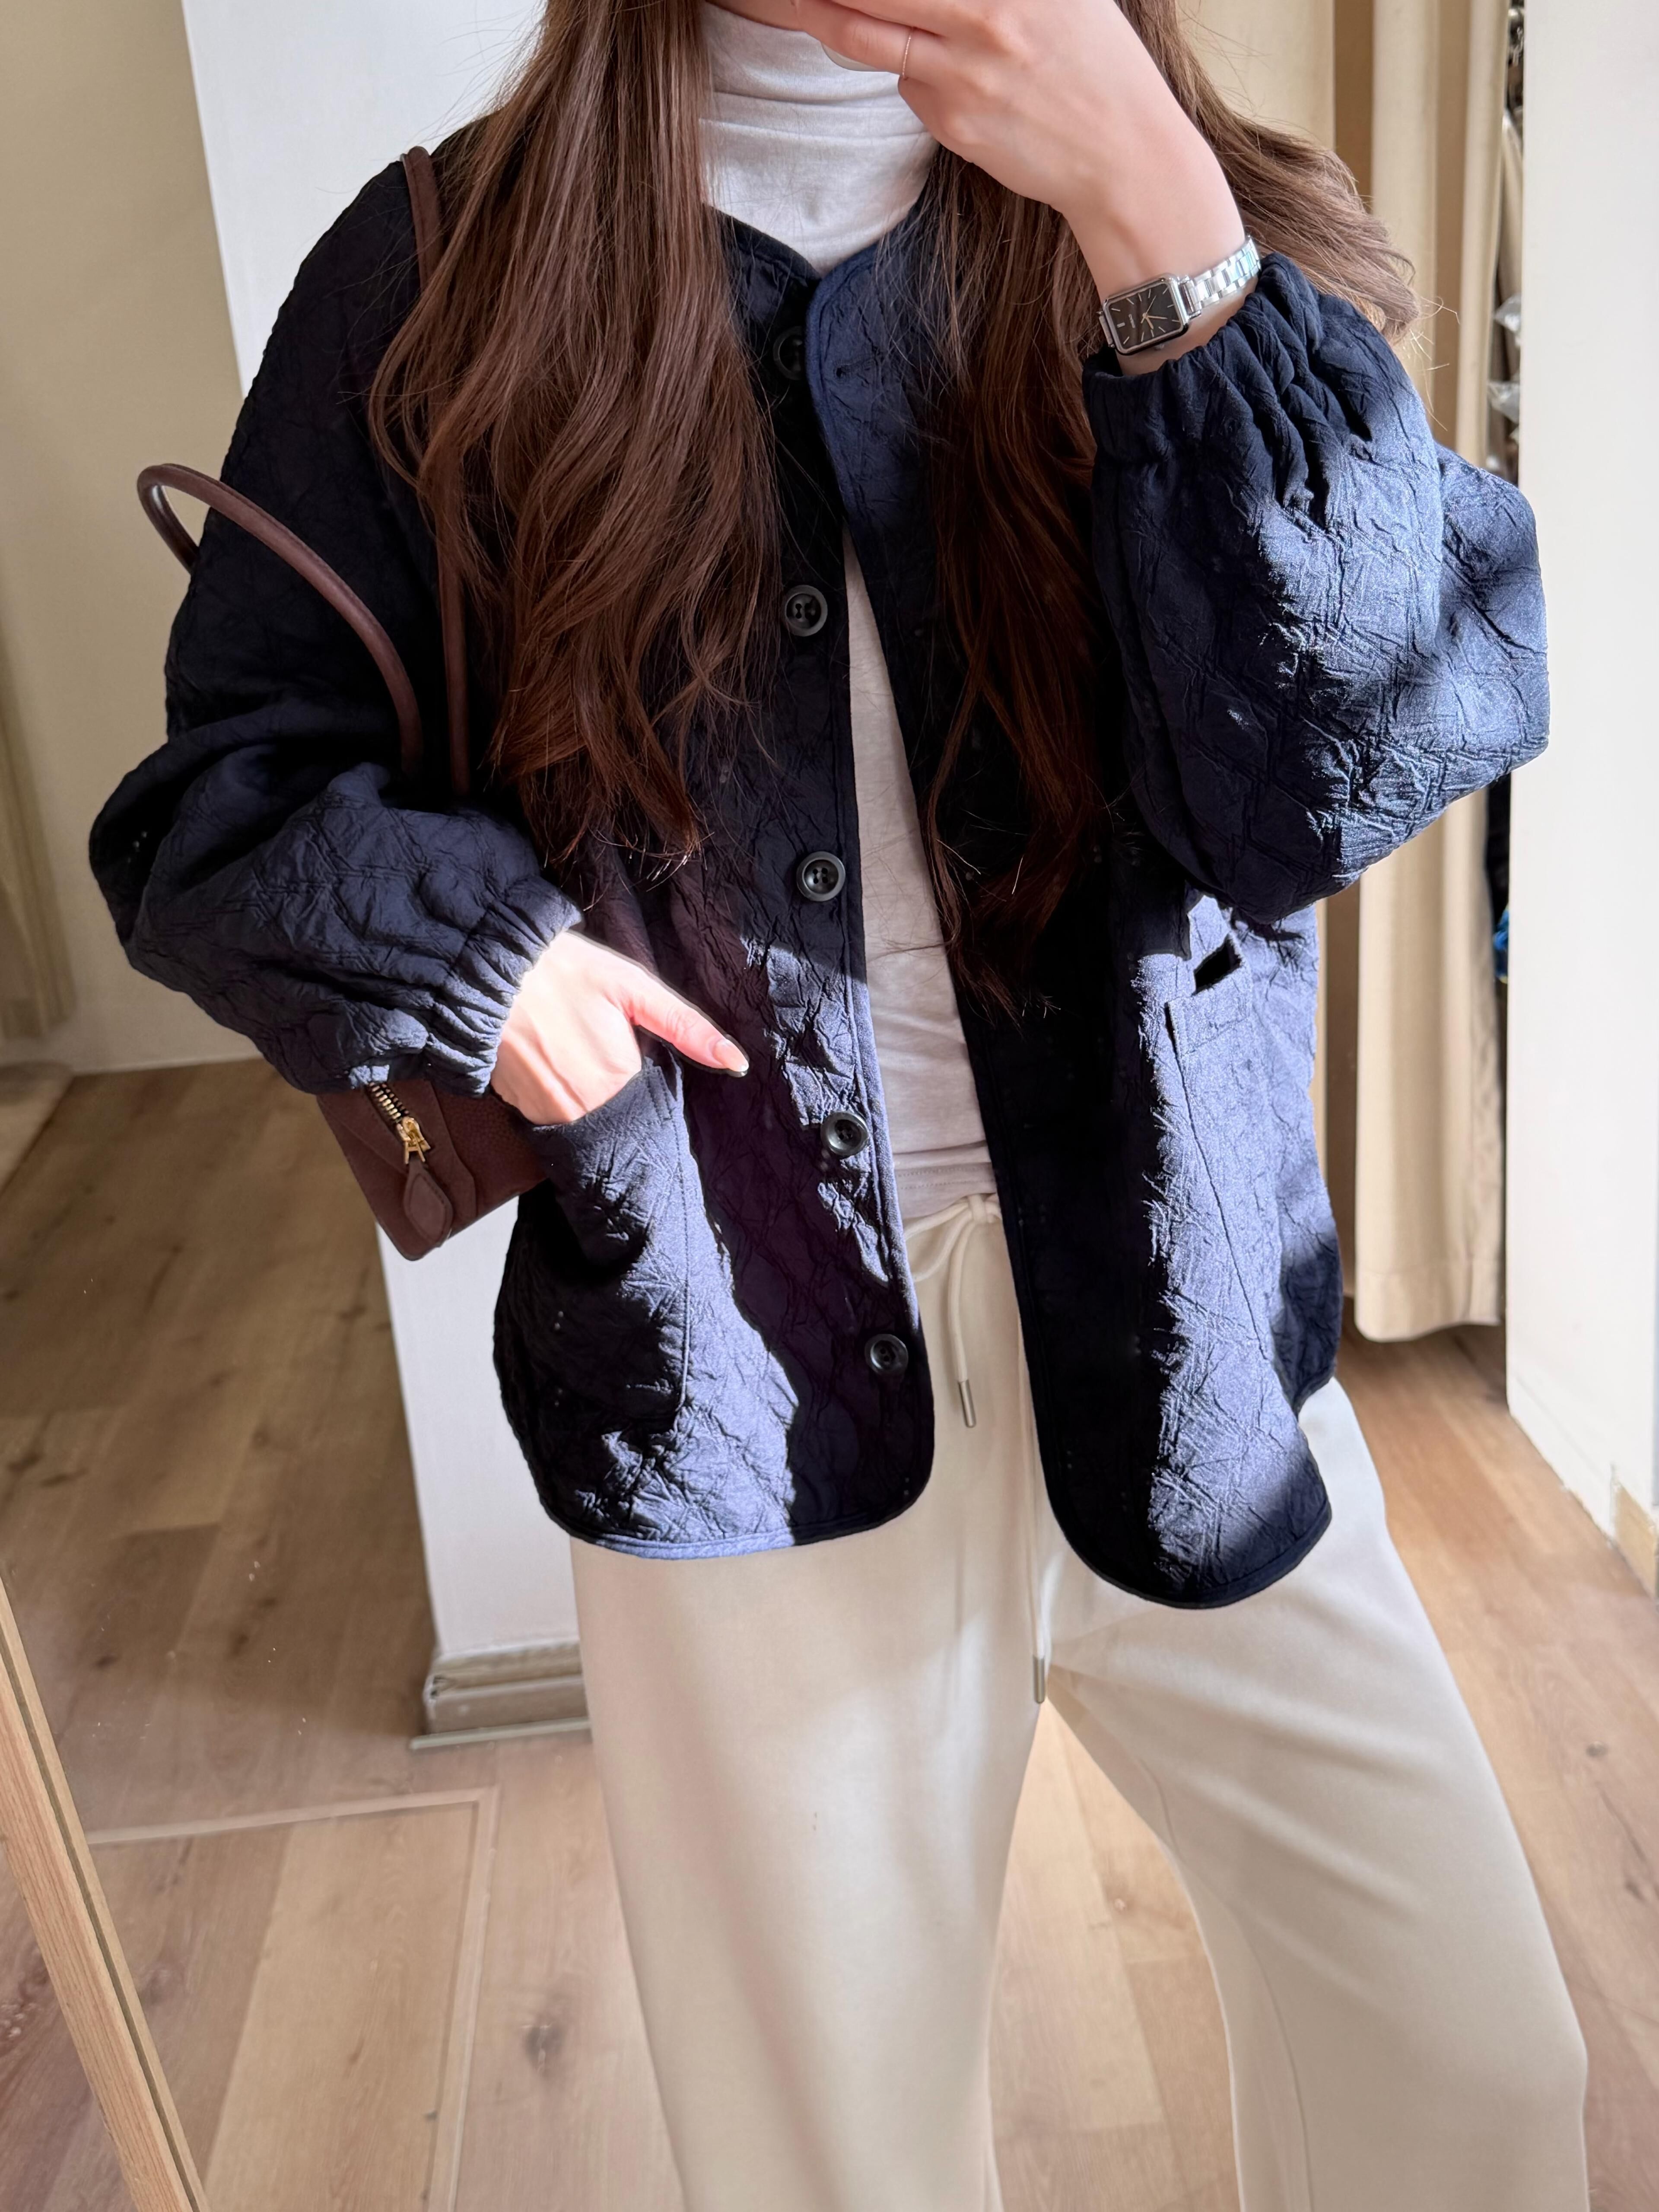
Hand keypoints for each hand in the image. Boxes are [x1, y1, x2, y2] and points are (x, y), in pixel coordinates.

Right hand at [491, 931, 747, 1125]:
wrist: (490, 968)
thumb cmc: (566, 970)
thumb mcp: (635, 988)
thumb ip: (687, 1029)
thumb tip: (737, 1063)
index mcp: (621, 1078)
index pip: (647, 1090)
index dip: (633, 1062)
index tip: (613, 1037)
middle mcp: (585, 1107)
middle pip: (614, 1104)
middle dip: (607, 1077)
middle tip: (583, 1035)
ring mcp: (548, 1113)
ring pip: (580, 1110)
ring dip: (577, 1084)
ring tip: (562, 1042)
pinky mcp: (517, 1110)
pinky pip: (547, 1111)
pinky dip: (549, 1088)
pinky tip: (542, 1054)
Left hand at [771, 0, 1250, 364]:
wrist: (1126, 155)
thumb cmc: (1095, 64)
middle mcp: (982, 14)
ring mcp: (962, 71)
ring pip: (866, 34)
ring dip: (821, 14)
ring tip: (790, 2)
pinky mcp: (954, 123)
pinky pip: (909, 87)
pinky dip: (911, 75)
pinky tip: (952, 83)